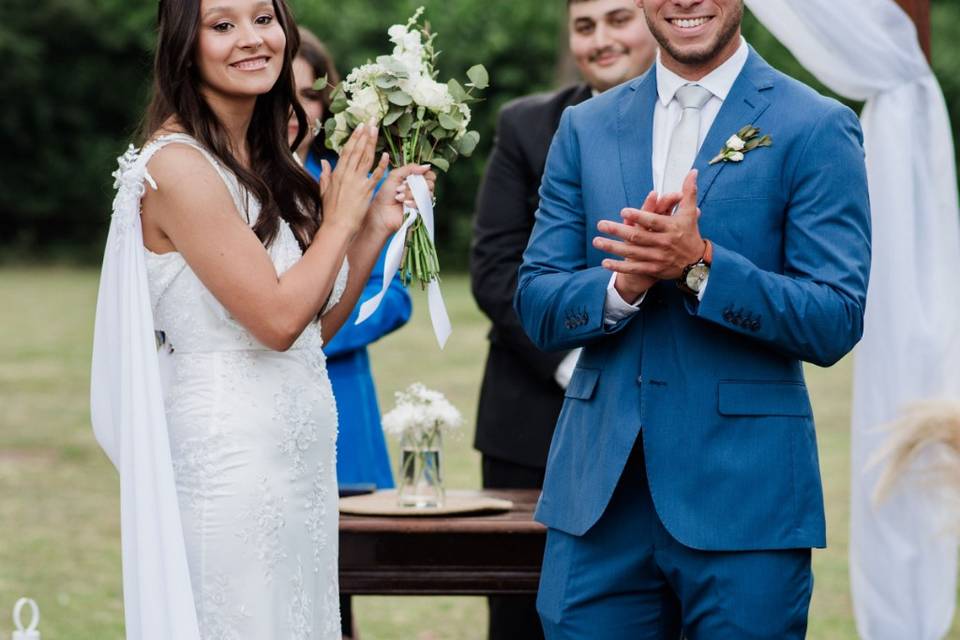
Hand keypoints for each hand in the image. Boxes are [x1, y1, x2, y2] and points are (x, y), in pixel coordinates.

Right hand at [319, 122, 388, 236]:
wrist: (337, 226)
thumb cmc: (331, 212)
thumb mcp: (324, 191)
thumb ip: (325, 175)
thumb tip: (324, 162)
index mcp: (337, 173)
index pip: (347, 151)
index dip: (354, 138)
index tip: (360, 127)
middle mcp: (347, 175)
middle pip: (357, 150)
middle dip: (364, 134)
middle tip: (371, 121)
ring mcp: (357, 182)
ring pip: (366, 158)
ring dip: (372, 143)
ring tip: (376, 130)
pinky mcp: (366, 191)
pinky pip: (376, 175)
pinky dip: (381, 165)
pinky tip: (386, 155)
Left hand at [366, 164, 436, 237]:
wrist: (381, 211)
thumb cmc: (385, 194)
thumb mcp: (395, 175)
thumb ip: (410, 168)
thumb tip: (427, 166)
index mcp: (415, 180)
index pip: (430, 175)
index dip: (425, 174)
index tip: (417, 174)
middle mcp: (420, 190)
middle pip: (430, 183)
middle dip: (415, 184)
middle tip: (400, 188)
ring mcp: (421, 201)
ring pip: (427, 194)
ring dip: (411, 193)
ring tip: (398, 197)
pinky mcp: (420, 211)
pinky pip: (423, 204)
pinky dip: (413, 202)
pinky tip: (404, 204)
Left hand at [594, 170, 704, 285]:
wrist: (696, 264)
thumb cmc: (690, 234)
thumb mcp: (690, 213)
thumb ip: (689, 192)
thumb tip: (693, 171)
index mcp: (671, 228)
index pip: (653, 221)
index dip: (639, 216)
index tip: (623, 211)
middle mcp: (663, 243)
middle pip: (638, 236)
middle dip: (618, 230)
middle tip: (600, 224)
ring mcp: (657, 257)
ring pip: (632, 253)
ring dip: (613, 248)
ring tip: (596, 241)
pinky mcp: (653, 269)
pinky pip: (634, 268)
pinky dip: (619, 267)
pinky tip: (604, 262)